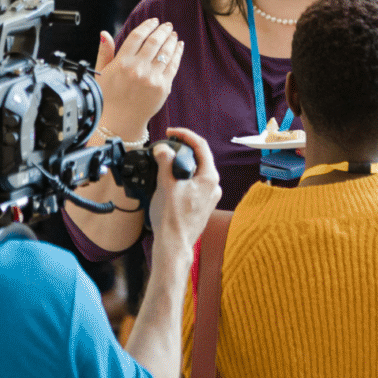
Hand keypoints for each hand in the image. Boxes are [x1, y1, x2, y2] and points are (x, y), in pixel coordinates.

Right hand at [94, 20, 181, 139]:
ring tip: (173, 35)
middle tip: (167, 25)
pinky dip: (177, 54)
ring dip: (171, 40)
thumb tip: (105, 33)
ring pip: (166, 52)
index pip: (137, 36)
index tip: (153, 21)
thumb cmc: (109, 97)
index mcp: (121, 62)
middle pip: (154, 41)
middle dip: (163, 30)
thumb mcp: (102, 73)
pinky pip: (173, 65)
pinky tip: (178, 47)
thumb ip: (105, 52)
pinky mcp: (162, 87)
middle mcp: (137, 69)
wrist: (120, 122)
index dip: (147, 25)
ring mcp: (151, 78)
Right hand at [147, 127, 221, 255]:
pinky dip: (182, 178)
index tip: (171, 132)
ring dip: (181, 165)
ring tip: (165, 163)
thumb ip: (165, 162)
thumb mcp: (166, 185)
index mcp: (210, 178)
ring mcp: (209, 197)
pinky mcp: (202, 205)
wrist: (174, 245)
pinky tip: (169, 182)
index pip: (201, 146)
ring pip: (196, 173)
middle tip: (167, 146)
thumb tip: (163, 149)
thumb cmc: (173, 219)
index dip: (185, 135)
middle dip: (183, 150)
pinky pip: (193, 185)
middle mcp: (214, 186)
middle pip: (199, 158)